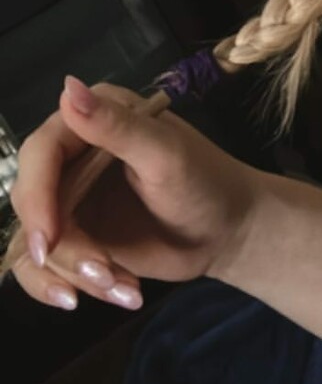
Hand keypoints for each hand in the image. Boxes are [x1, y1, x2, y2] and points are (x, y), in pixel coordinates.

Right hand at [4, 76, 263, 312]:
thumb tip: (68, 87)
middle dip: (65, 248)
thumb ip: (116, 126)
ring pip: (35, 243)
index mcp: (92, 120)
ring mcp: (71, 200)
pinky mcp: (76, 237)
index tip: (49, 240)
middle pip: (31, 204)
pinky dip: (69, 288)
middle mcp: (73, 157)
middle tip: (105, 272)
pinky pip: (44, 268)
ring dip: (74, 274)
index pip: (40, 153)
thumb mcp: (166, 154)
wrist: (229, 230)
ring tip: (125, 288)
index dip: (36, 196)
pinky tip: (115, 296)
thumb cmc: (206, 183)